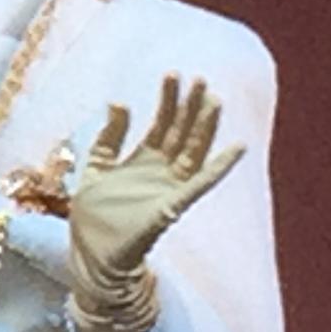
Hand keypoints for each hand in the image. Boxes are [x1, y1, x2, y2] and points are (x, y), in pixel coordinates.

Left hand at [67, 74, 245, 331]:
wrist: (92, 258)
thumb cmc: (93, 219)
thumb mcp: (94, 168)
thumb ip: (108, 137)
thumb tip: (118, 100)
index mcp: (141, 161)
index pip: (161, 123)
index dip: (168, 99)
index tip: (173, 73)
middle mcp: (159, 172)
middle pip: (181, 132)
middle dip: (190, 105)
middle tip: (201, 78)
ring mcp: (169, 188)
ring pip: (193, 151)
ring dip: (206, 126)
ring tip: (215, 98)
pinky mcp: (172, 206)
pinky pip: (201, 184)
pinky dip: (221, 166)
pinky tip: (238, 146)